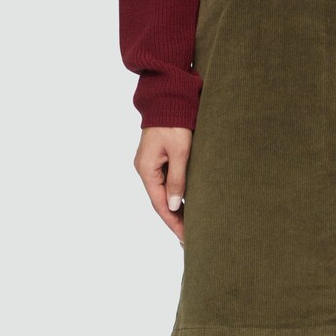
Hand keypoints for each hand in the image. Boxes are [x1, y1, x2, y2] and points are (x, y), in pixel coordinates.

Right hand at [134, 126, 192, 242]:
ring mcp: (149, 163)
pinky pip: (165, 181)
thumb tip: (174, 206)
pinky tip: (184, 202)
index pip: (160, 204)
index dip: (173, 222)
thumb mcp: (180, 151)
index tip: (185, 237)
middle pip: (160, 200)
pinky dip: (174, 193)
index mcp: (146, 169)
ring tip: (190, 223)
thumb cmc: (174, 122)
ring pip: (162, 191)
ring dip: (175, 207)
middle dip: (174, 218)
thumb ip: (177, 179)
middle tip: (190, 236)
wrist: (168, 98)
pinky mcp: (156, 157)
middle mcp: (144, 169)